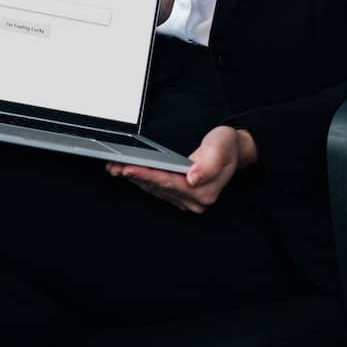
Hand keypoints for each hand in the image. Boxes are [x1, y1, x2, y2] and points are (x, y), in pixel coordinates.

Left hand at [105, 123, 256, 214]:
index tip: (129, 167)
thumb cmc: (226, 146)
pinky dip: (141, 180)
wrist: (233, 150)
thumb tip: (193, 178)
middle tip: (113, 166)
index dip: (147, 175)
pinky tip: (128, 172)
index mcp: (203, 191)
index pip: (168, 182)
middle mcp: (194, 200)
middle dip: (134, 176)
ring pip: (154, 189)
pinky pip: (156, 188)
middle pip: (157, 187)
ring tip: (114, 167)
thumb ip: (209, 164)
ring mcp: (186, 200)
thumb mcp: (220, 147)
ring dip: (134, 178)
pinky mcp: (179, 196)